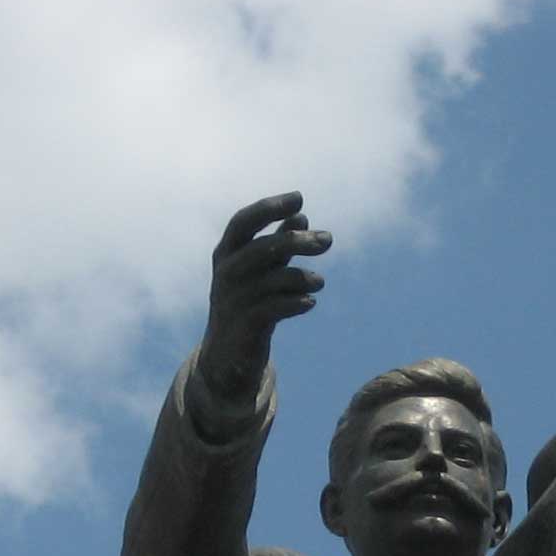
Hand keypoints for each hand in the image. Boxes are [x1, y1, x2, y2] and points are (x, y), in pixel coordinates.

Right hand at [196, 192, 329, 408]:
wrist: (227, 357)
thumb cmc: (246, 304)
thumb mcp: (260, 272)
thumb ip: (278, 244)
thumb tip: (302, 216)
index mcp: (226, 253)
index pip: (244, 221)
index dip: (270, 208)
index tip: (299, 198)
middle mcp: (226, 273)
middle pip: (263, 248)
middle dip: (298, 241)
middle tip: (328, 240)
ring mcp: (234, 300)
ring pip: (273, 280)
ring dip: (302, 277)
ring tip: (320, 282)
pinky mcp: (246, 326)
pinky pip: (274, 309)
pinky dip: (295, 303)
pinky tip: (310, 303)